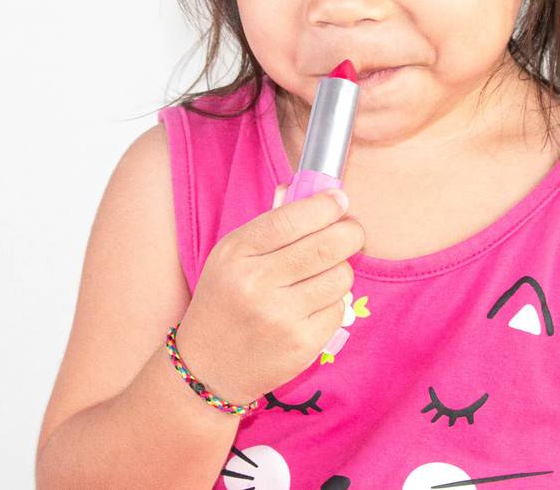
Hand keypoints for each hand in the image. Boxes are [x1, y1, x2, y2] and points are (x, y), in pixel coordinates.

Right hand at [173, 185, 362, 403]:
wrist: (207, 366)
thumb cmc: (224, 301)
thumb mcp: (231, 256)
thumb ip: (271, 224)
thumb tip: (317, 193)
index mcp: (236, 253)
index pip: (291, 219)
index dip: (324, 206)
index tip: (340, 201)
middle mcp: (257, 283)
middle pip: (326, 245)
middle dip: (350, 233)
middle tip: (352, 232)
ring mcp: (280, 316)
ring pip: (340, 276)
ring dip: (340, 270)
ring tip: (324, 274)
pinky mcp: (301, 344)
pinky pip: (339, 308)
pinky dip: (333, 302)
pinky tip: (313, 305)